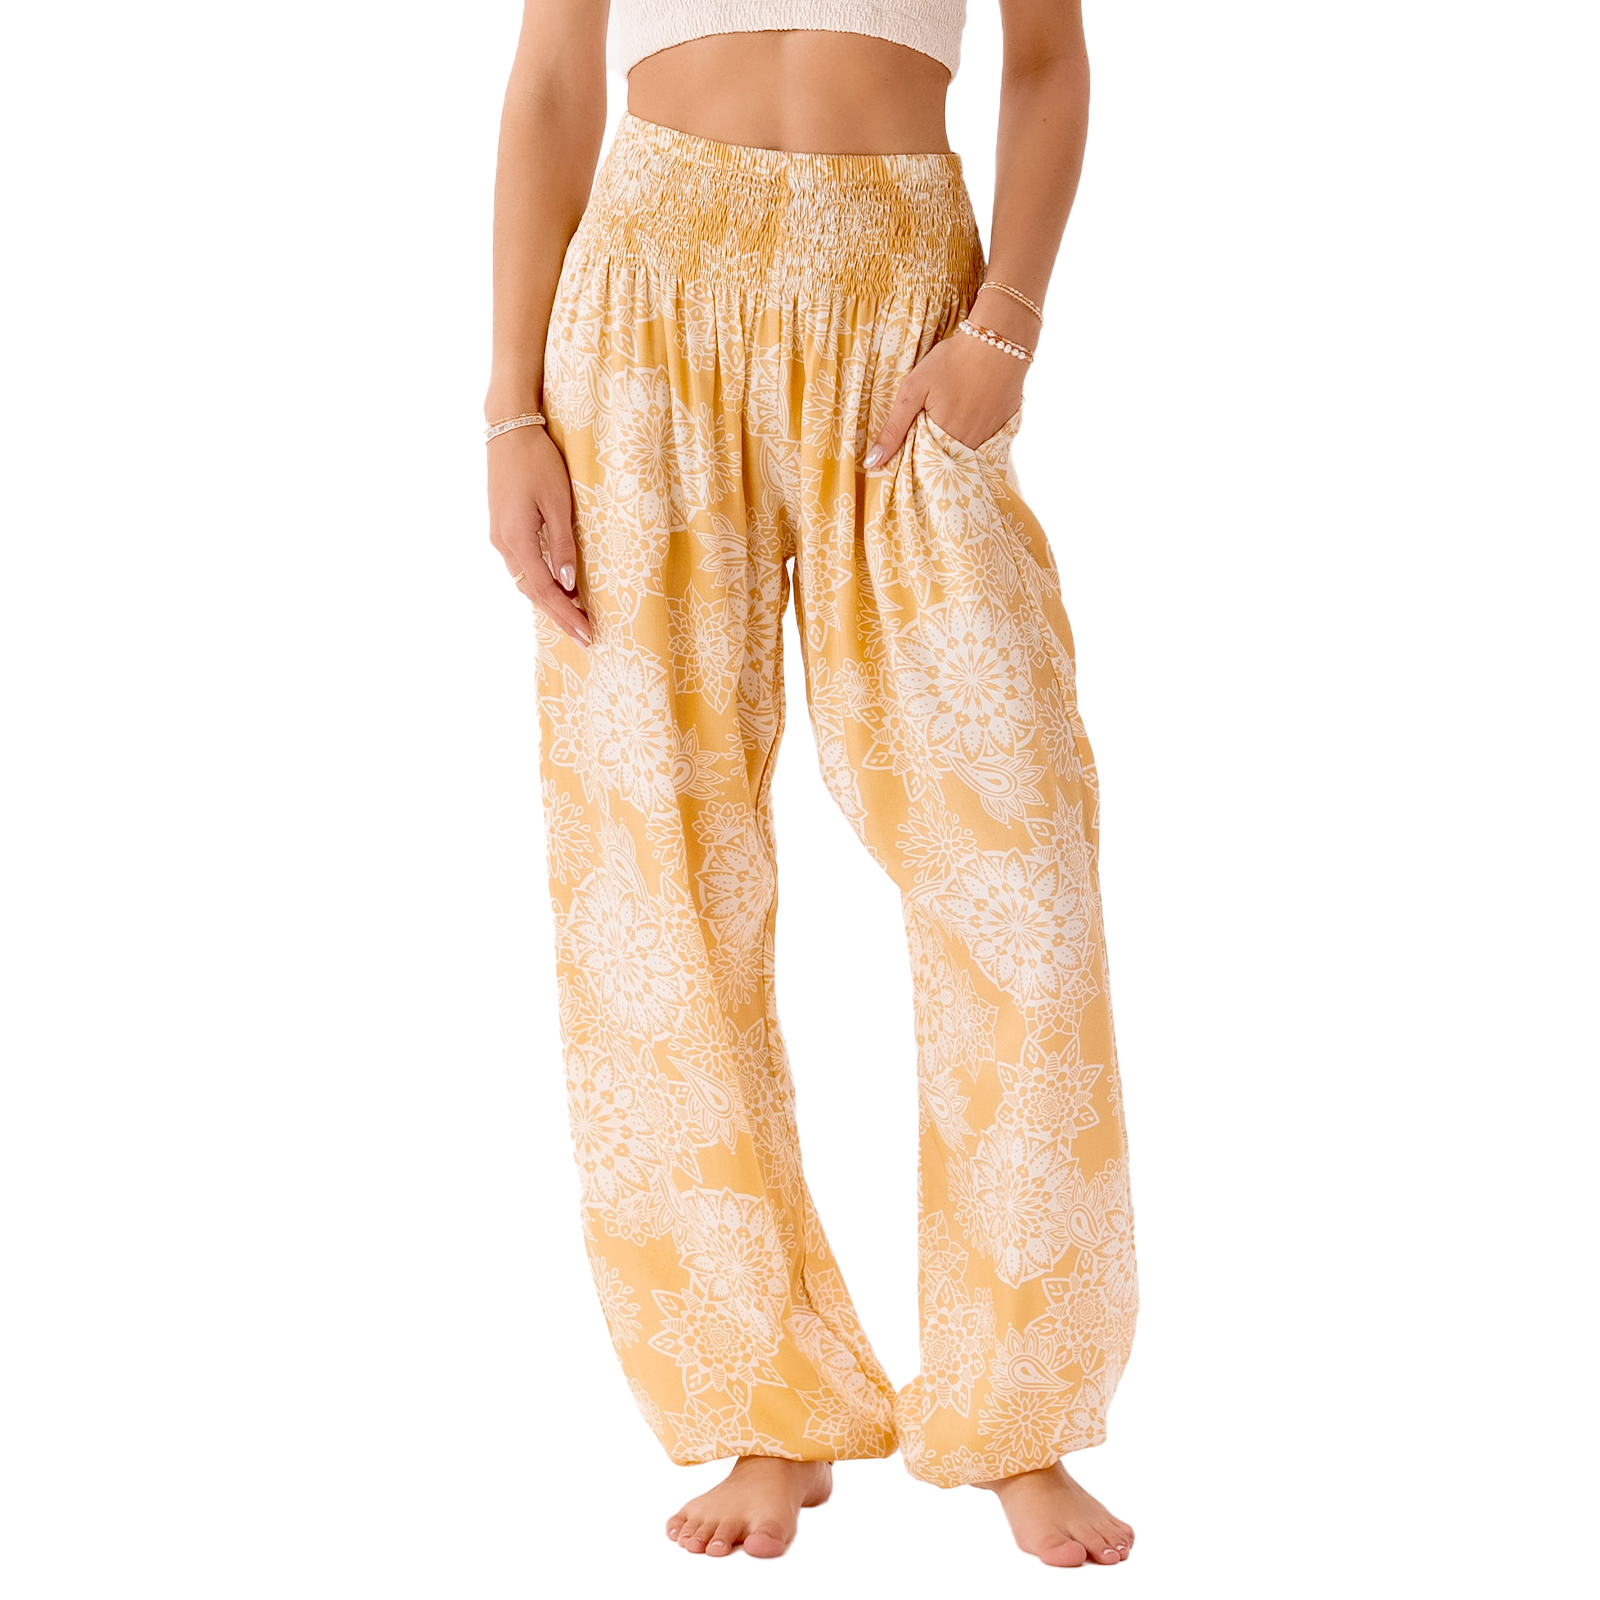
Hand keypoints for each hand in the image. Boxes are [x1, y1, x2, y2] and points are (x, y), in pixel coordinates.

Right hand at [488, 423, 590, 646]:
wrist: (508, 430)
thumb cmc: (538, 461)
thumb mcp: (558, 502)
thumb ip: (563, 544)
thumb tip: (568, 582)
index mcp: (516, 539)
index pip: (544, 590)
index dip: (566, 614)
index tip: (586, 635)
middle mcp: (503, 543)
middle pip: (532, 592)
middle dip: (559, 615)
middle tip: (584, 637)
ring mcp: (499, 536)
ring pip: (525, 581)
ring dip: (549, 601)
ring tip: (573, 620)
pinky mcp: (502, 527)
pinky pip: (522, 566)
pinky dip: (539, 583)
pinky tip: (555, 589)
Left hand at [863, 325, 1027, 469]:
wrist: (1000, 339)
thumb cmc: (952, 361)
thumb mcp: (914, 390)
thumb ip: (894, 428)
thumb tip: (873, 462)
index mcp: (945, 441)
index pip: (925, 464)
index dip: (915, 454)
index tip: (909, 442)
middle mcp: (971, 446)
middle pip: (947, 458)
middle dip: (935, 447)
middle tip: (933, 417)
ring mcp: (991, 438)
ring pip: (966, 449)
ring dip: (955, 439)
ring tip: (953, 411)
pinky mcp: (1005, 427)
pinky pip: (985, 439)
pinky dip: (975, 429)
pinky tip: (972, 409)